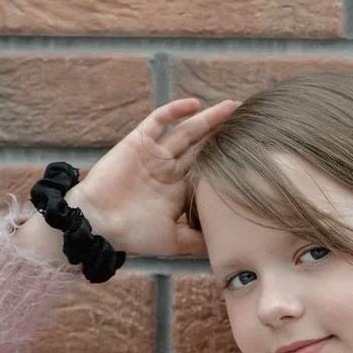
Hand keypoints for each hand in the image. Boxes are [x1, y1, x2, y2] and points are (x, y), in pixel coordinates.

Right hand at [70, 97, 240, 258]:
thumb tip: (229, 247)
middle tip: (251, 119)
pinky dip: (175, 111)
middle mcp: (169, 170)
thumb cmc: (134, 235)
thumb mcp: (174, 241)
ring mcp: (155, 154)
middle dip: (225, 133)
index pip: (208, 170)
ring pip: (188, 131)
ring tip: (233, 106)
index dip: (229, 159)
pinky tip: (195, 105)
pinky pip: (158, 121)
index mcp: (178, 191)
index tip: (254, 152)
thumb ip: (199, 239)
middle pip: (203, 146)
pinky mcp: (138, 142)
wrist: (98, 224)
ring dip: (209, 118)